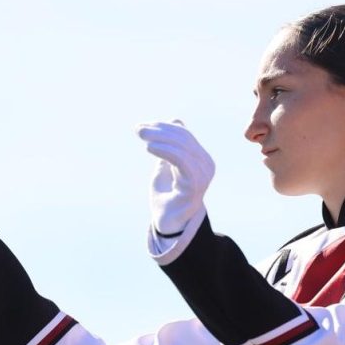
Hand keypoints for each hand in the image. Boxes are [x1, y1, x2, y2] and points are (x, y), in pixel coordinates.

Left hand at [134, 120, 214, 236]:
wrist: (169, 224)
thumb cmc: (167, 197)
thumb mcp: (166, 166)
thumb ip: (170, 146)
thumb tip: (176, 120)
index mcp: (200, 159)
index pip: (184, 135)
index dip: (163, 127)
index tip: (142, 126)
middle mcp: (206, 165)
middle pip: (184, 138)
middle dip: (159, 130)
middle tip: (138, 129)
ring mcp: (203, 175)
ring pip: (182, 147)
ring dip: (160, 138)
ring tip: (141, 136)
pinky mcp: (195, 185)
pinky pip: (181, 161)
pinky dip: (165, 151)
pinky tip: (149, 148)